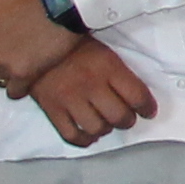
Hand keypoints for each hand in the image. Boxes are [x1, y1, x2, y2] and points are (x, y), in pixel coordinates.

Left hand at [0, 0, 76, 94]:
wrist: (63, 3)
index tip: (2, 40)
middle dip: (1, 56)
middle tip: (20, 47)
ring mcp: (3, 62)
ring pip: (0, 76)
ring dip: (11, 71)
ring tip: (28, 61)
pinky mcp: (22, 74)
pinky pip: (15, 91)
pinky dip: (21, 87)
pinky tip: (30, 78)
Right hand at [23, 38, 156, 147]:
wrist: (35, 44)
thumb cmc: (74, 48)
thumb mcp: (104, 52)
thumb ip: (120, 73)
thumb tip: (138, 96)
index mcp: (108, 67)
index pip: (137, 95)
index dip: (147, 107)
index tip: (148, 111)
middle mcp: (91, 85)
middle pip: (119, 116)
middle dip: (127, 120)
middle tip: (126, 117)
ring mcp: (70, 99)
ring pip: (98, 128)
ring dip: (106, 129)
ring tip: (106, 123)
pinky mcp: (52, 110)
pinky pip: (72, 135)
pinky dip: (84, 140)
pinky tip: (89, 134)